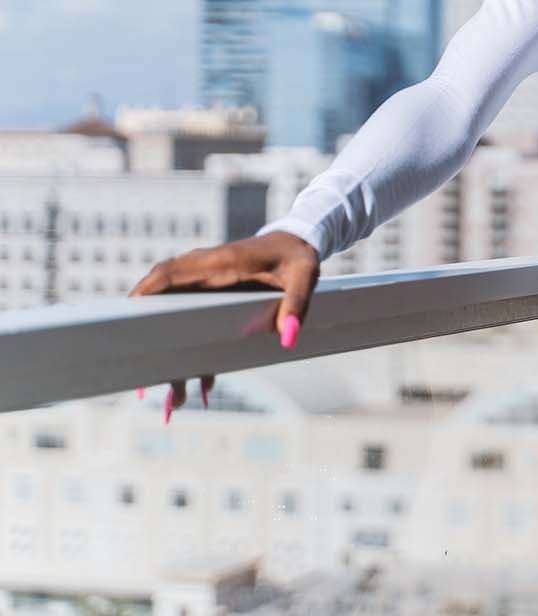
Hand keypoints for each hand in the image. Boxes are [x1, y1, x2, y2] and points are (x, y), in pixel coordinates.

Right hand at [127, 230, 320, 422]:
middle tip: (147, 387)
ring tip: (174, 401)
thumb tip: (287, 337)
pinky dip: (192, 354)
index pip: (168, 273)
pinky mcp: (210, 297)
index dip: (143, 296)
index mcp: (218, 262)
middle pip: (161, 305)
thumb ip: (297, 303)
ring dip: (172, 359)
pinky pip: (190, 323)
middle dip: (150, 345)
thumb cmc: (298, 256)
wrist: (297, 242)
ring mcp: (203, 285)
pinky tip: (201, 385)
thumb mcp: (305, 275)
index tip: (124, 323)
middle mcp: (202, 272)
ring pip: (172, 319)